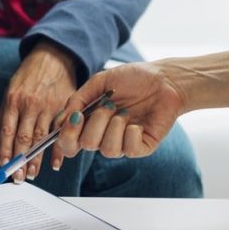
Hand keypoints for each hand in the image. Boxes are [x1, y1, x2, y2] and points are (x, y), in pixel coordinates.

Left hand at [0, 40, 75, 181]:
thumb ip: (2, 118)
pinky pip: (60, 132)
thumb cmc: (28, 77)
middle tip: (17, 178)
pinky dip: (58, 149)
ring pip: (41, 138)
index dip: (5, 151)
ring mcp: (48, 106)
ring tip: (31, 174)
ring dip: (36, 160)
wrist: (52, 57)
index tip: (3, 168)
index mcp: (13, 100)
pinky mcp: (64, 107)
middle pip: (24, 138)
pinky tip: (55, 163)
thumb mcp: (10, 92)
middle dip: (20, 161)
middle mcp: (30, 104)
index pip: (7, 130)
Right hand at [56, 62, 183, 158]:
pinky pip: (128, 149)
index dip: (66, 134)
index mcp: (89, 122)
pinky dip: (131, 133)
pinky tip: (137, 123)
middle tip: (108, 105)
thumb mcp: (100, 81)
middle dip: (95, 122)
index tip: (76, 116)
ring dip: (114, 125)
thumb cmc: (133, 79)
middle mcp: (103, 136)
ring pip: (106, 150)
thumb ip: (79, 98)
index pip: (68, 141)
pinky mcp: (140, 148)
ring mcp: (121, 143)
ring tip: (126, 112)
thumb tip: (64, 117)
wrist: (164, 80)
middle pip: (84, 145)